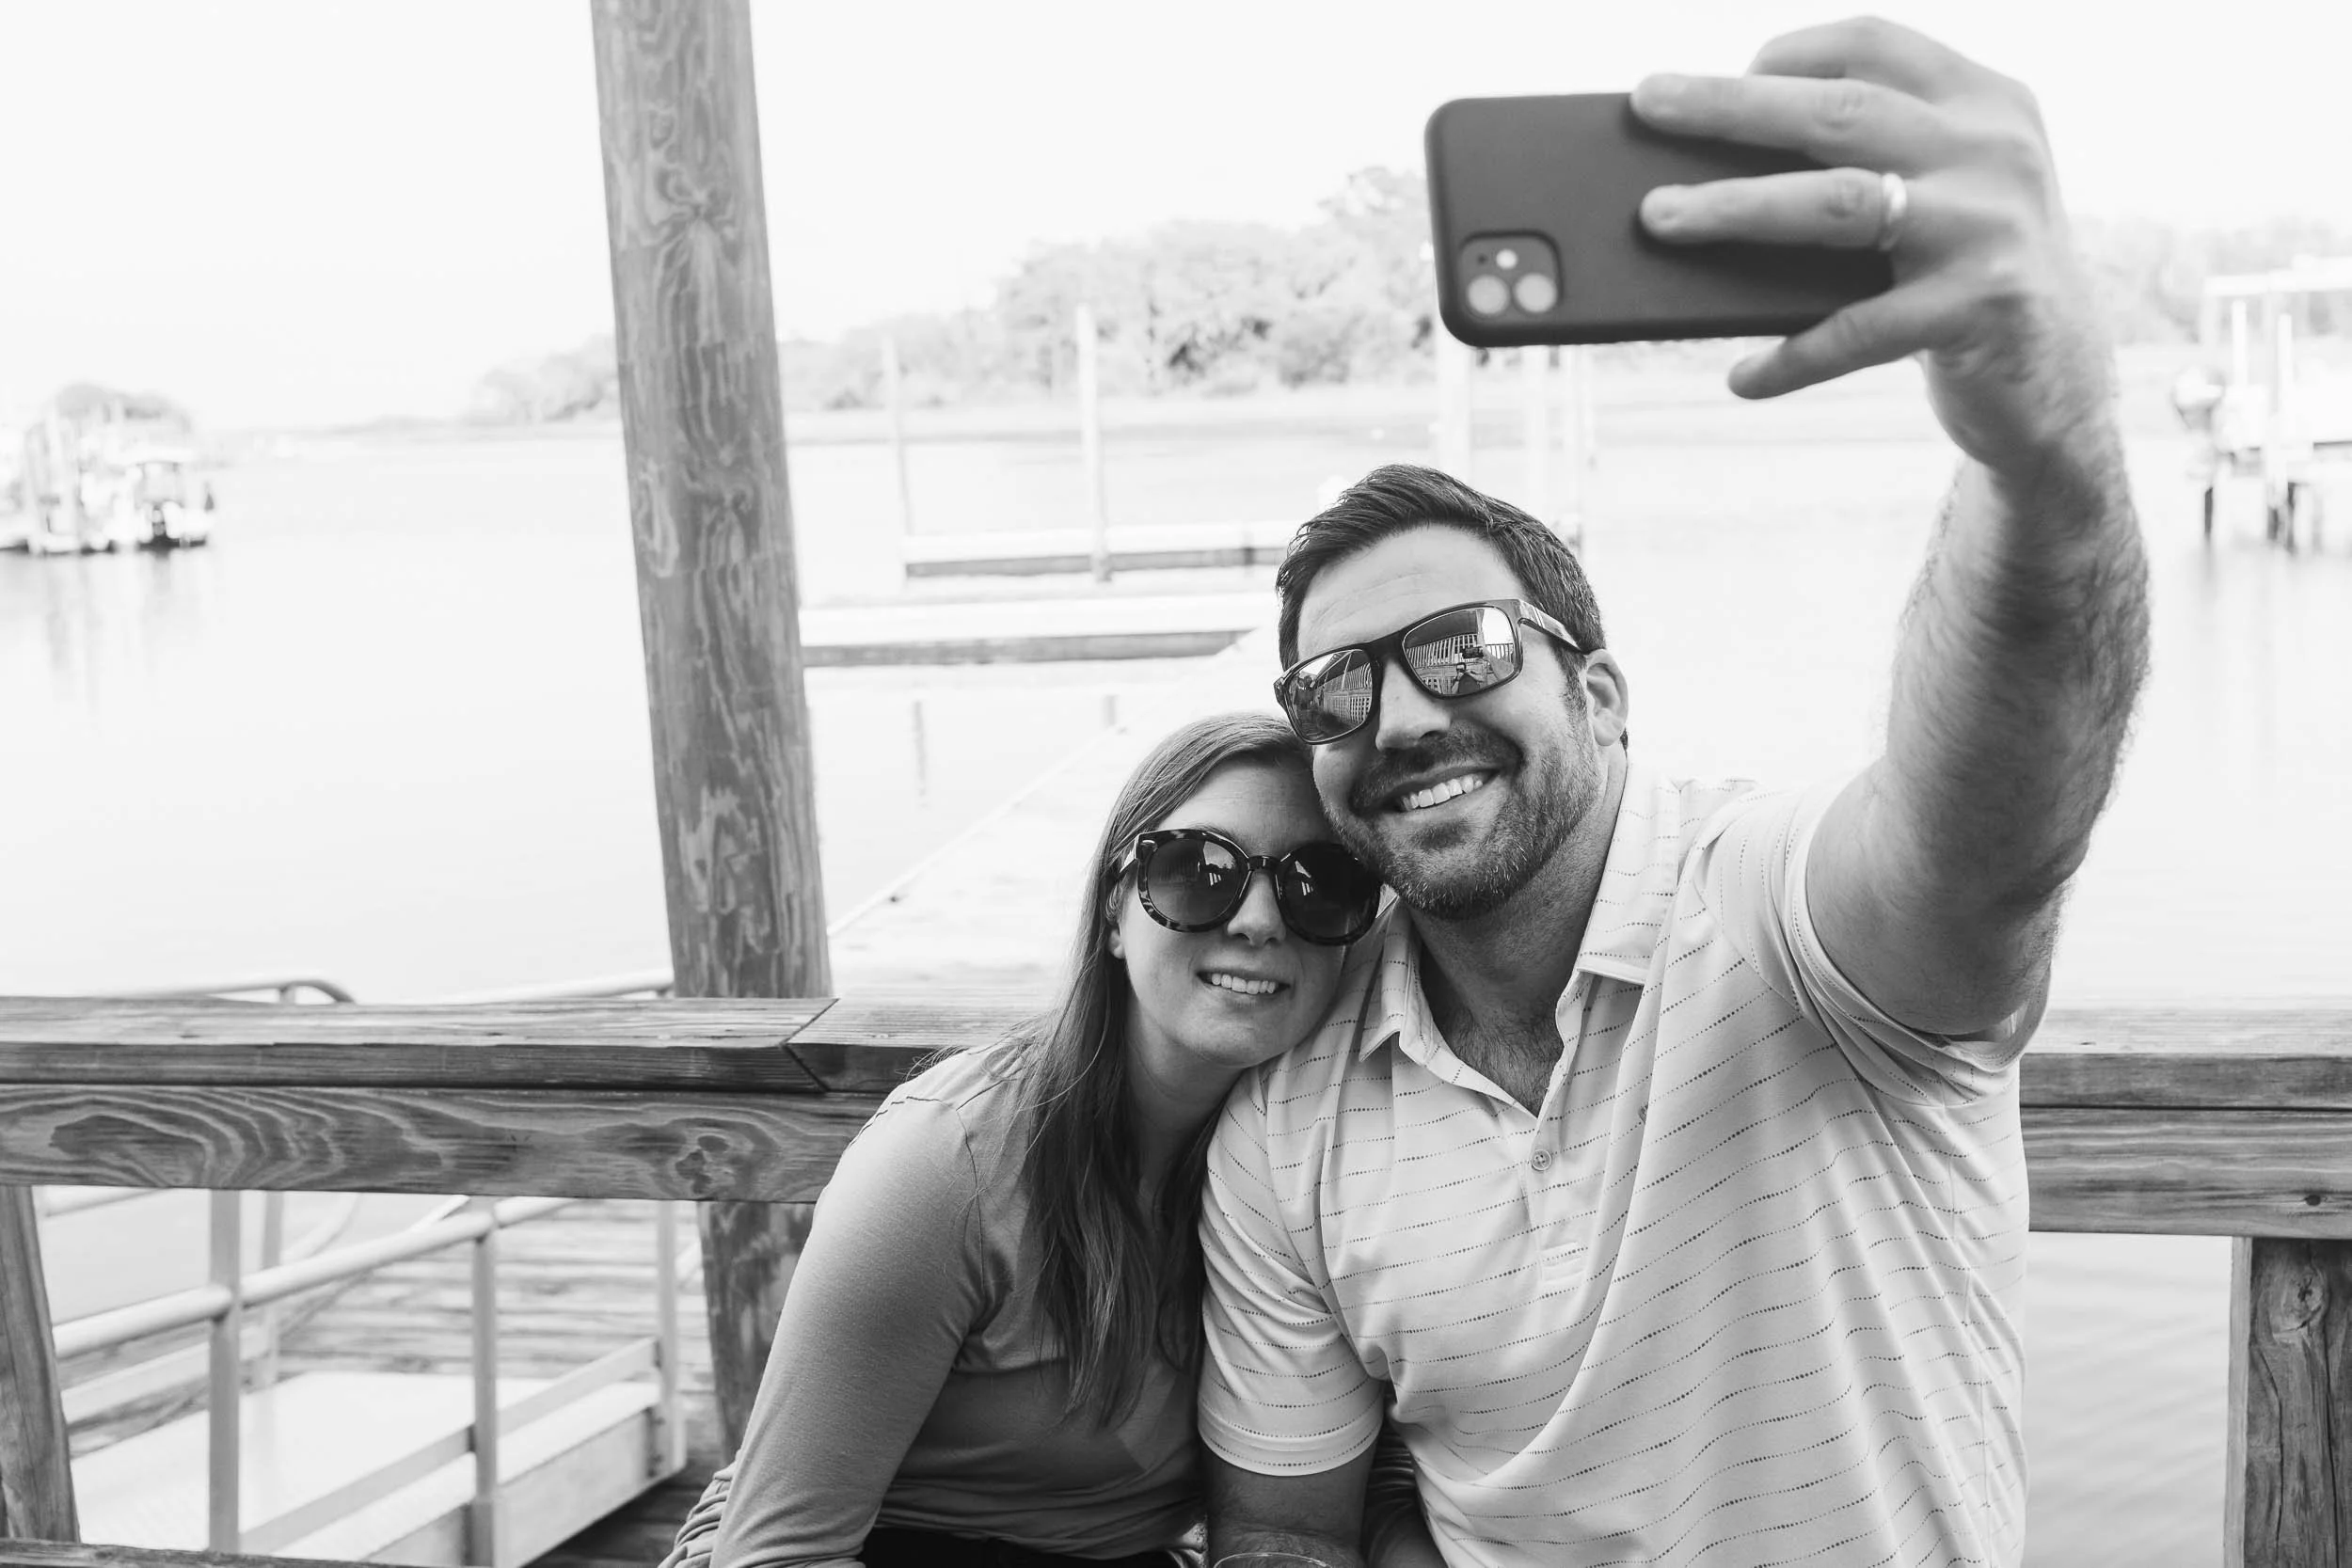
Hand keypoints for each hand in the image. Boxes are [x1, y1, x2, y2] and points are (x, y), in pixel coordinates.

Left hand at [1630, 16, 2112, 479]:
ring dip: (1735, 208)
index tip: (1716, 76)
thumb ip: (1861, 167)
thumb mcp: (1934, 197)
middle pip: (1836, 113)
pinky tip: (1743, 377)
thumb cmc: (1962, 278)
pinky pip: (1862, 328)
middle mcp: (1992, 148)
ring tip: (1659, 218)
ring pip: (1838, 202)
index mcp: (1982, 101)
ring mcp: (1991, 225)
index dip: (1786, 54)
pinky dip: (1794, 357)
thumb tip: (1704, 173)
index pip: (1873, 45)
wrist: (2060, 379)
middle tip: (1649, 104)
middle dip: (1729, 107)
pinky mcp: (1985, 306)